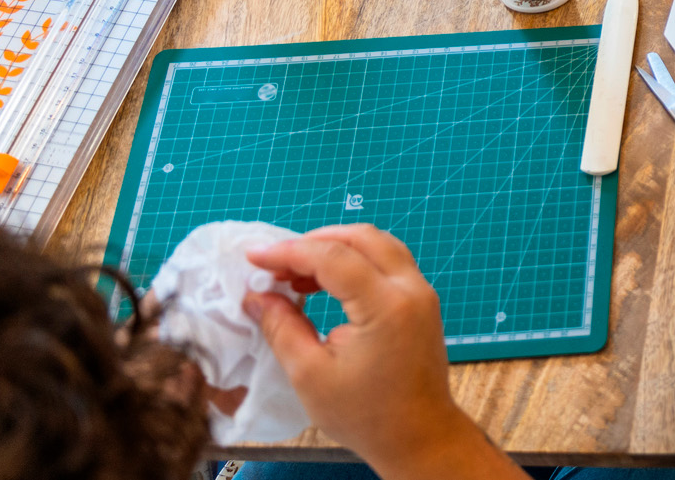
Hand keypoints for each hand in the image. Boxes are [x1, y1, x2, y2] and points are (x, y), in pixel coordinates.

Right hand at [242, 225, 477, 466]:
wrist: (418, 436)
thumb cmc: (365, 414)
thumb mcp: (310, 375)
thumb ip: (281, 328)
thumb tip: (256, 296)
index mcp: (387, 306)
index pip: (334, 258)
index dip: (289, 252)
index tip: (253, 257)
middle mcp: (412, 289)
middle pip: (362, 238)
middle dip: (313, 242)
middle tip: (274, 264)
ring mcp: (421, 292)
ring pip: (377, 245)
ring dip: (335, 250)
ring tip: (293, 276)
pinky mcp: (420, 301)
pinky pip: (386, 263)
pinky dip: (354, 263)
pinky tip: (321, 285)